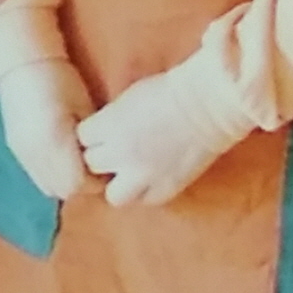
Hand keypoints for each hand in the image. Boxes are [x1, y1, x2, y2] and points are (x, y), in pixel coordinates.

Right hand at [0, 59, 95, 200]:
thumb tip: (104, 161)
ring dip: (66, 180)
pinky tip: (61, 155)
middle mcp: (35, 155)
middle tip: (96, 165)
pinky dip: (52, 173)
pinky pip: (38, 175)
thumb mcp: (83, 108)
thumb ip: (93, 141)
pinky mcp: (16, 150)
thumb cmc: (61, 79)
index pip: (79, 184)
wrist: (22, 64)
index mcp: (55, 142)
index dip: (96, 180)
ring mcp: (23, 154)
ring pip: (49, 186)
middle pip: (64, 190)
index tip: (107, 166)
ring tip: (78, 161)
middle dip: (82, 184)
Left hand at [76, 64, 254, 208]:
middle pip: (92, 165)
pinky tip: (152, 177)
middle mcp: (121, 153)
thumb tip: (99, 137)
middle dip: (102, 157)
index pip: (81, 139)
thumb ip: (109, 120)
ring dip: (119, 183)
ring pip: (113, 194)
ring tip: (130, 172)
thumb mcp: (128, 98)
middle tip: (116, 150)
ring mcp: (143, 175)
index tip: (103, 132)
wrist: (210, 103)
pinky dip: (145, 191)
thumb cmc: (172, 90)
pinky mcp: (165, 189)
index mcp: (109, 125)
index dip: (92, 135)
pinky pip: (144, 201)